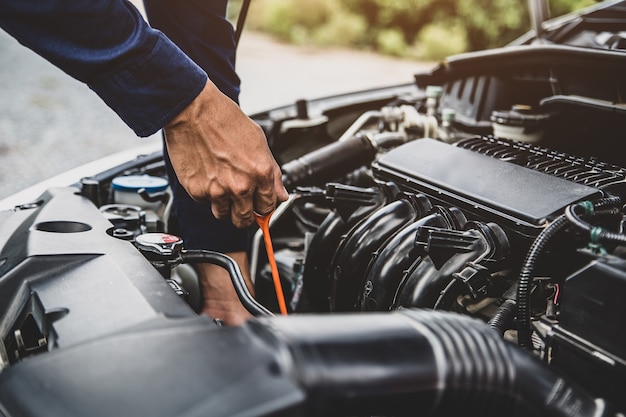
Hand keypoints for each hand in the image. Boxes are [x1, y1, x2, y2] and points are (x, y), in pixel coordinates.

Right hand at [164, 81, 287, 227]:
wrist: (194, 111)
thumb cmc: (226, 121)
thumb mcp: (259, 143)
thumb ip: (273, 174)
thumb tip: (281, 194)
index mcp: (260, 174)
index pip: (268, 208)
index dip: (264, 207)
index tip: (259, 205)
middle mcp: (240, 186)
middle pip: (245, 220)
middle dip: (245, 214)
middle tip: (241, 203)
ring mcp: (217, 191)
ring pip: (223, 215)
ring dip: (225, 206)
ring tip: (222, 185)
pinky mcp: (196, 190)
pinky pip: (205, 202)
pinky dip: (206, 193)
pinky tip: (208, 174)